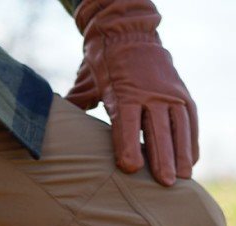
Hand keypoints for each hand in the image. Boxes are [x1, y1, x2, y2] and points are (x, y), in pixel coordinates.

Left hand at [66, 0, 198, 186]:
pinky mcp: (182, 93)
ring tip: (182, 179)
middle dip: (162, 158)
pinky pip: (190, 119)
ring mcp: (170, 92)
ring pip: (179, 126)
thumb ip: (73, 105)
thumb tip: (44, 125)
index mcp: (125, 91)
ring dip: (181, 154)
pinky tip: (190, 162)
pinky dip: (191, 141)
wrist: (128, 32)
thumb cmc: (103, 65)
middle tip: (165, 184)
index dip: (128, 146)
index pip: (128, 122)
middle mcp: (152, 92)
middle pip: (158, 129)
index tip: (130, 168)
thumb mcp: (86, 82)